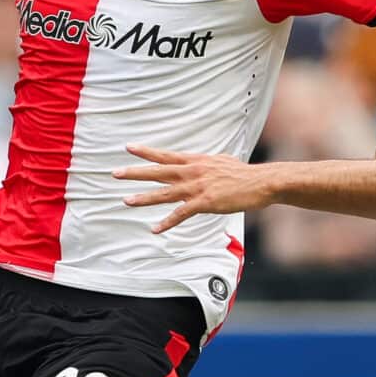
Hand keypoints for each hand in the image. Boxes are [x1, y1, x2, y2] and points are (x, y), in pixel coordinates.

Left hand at [115, 145, 272, 231]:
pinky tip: (155, 229)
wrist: (260, 182)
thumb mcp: (221, 162)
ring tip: (126, 201)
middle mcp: (192, 172)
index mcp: (195, 161)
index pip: (166, 155)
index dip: (147, 152)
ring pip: (164, 193)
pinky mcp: (204, 203)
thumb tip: (199, 164)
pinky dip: (167, 222)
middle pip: (158, 171)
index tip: (129, 147)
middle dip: (135, 172)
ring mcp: (197, 188)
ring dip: (144, 198)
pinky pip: (181, 214)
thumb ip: (205, 164)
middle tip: (115, 173)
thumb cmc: (244, 174)